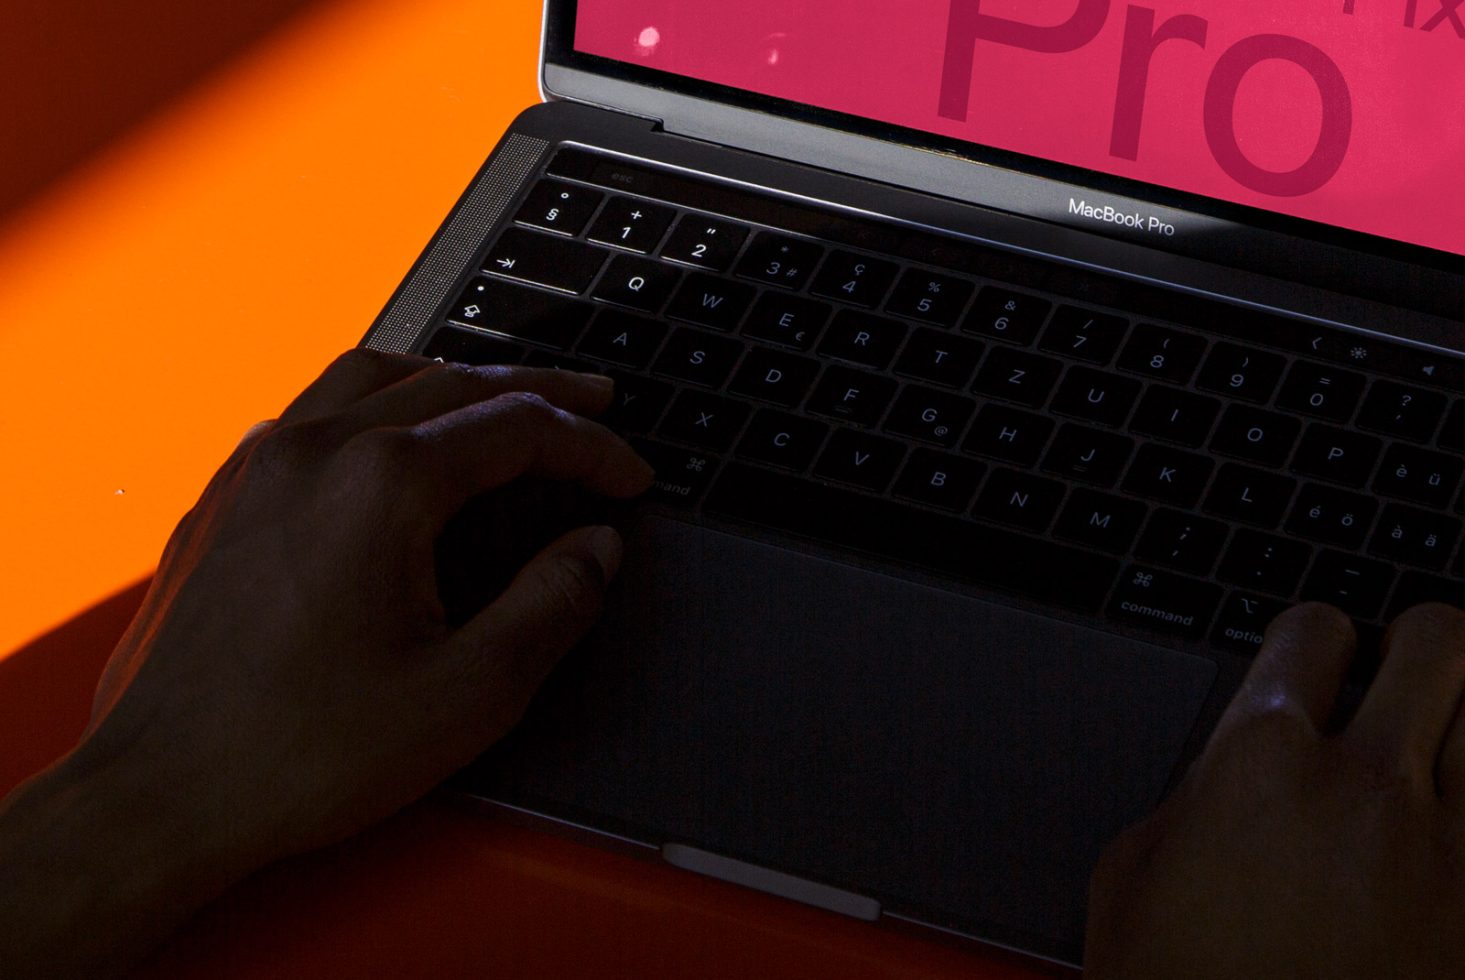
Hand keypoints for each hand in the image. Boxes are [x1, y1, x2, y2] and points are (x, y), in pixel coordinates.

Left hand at [0, 350, 651, 975]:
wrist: (160, 793)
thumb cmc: (300, 750)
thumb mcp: (470, 691)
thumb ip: (553, 604)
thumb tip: (596, 548)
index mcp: (382, 482)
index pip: (517, 428)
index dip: (591, 447)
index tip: (629, 478)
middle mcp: (316, 448)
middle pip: (453, 382)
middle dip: (537, 394)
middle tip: (594, 404)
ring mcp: (259, 466)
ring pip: (374, 376)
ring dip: (452, 380)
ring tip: (499, 398)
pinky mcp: (224, 497)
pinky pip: (313, 411)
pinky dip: (378, 403)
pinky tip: (391, 440)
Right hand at [1086, 603, 1464, 977]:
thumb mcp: (1130, 877)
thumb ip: (1189, 793)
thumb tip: (1226, 768)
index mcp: (1261, 763)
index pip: (1312, 632)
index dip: (1312, 637)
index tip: (1316, 655)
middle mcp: (1369, 790)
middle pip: (1436, 643)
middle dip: (1417, 643)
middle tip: (1401, 670)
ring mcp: (1449, 852)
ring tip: (1445, 738)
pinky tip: (1453, 820)